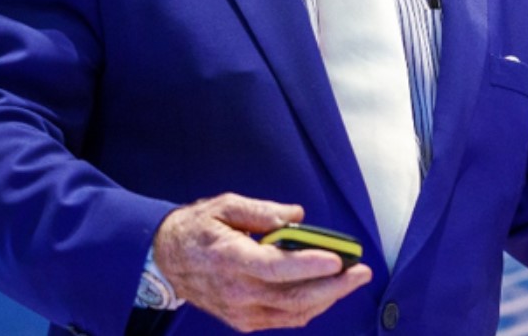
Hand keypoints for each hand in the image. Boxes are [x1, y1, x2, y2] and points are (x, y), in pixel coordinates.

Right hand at [152, 193, 370, 331]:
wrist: (166, 260)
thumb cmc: (198, 229)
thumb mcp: (225, 206)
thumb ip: (261, 211)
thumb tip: (297, 216)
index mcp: (230, 258)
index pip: (275, 268)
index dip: (309, 266)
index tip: (337, 259)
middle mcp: (236, 291)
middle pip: (292, 296)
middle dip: (334, 286)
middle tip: (362, 272)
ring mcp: (240, 311)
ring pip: (293, 312)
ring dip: (328, 298)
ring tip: (352, 280)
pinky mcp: (244, 321)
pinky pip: (284, 319)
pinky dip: (310, 308)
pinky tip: (328, 292)